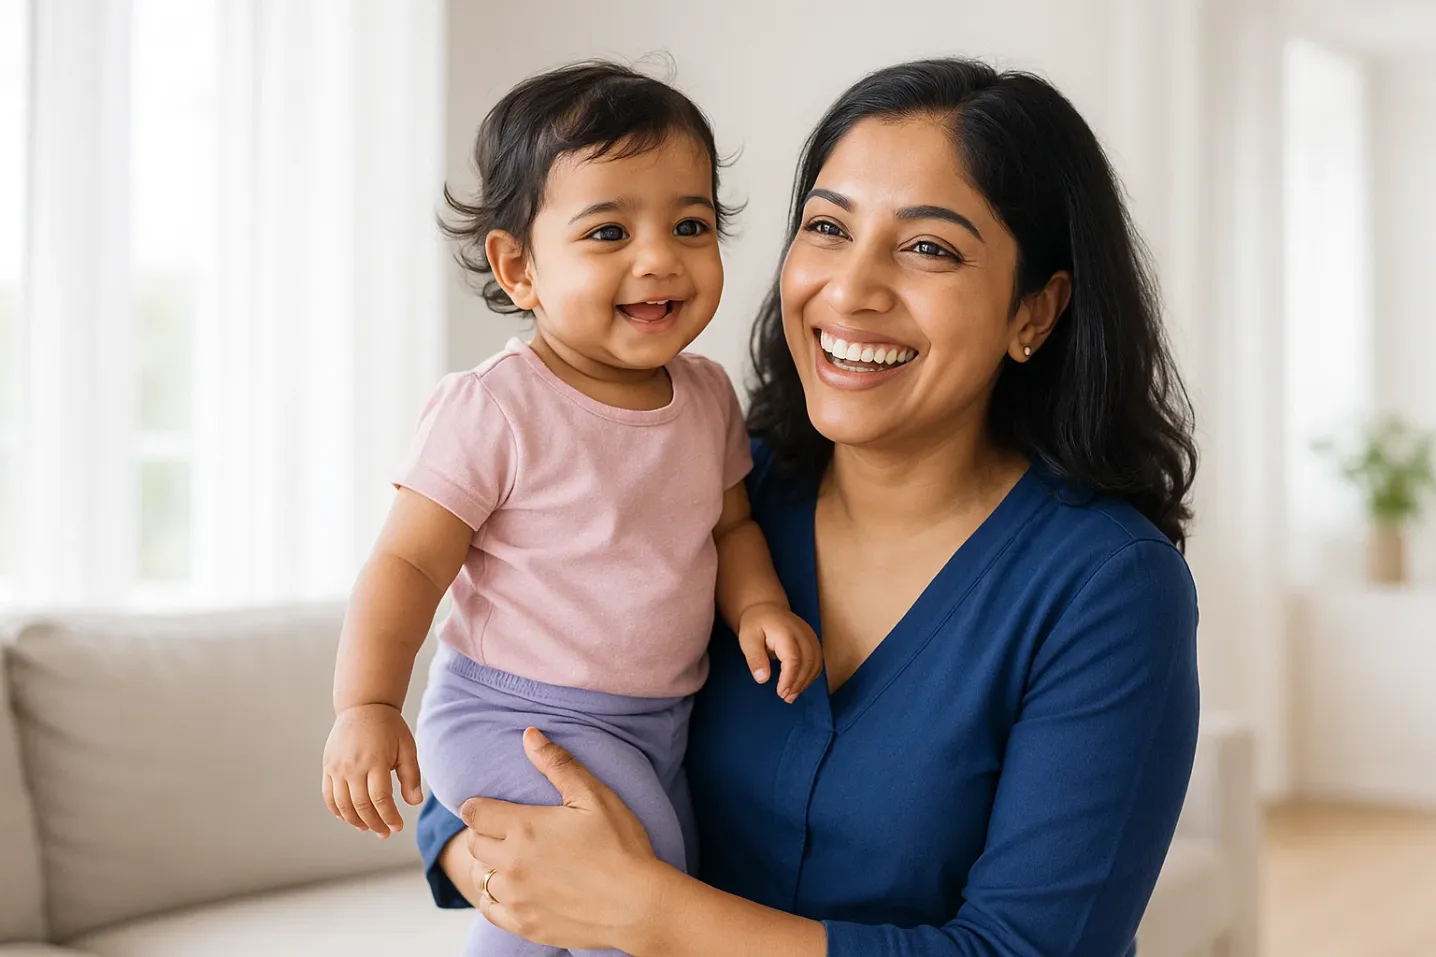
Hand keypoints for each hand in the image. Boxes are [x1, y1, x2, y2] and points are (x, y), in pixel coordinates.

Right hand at [322, 703, 422, 837]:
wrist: (364, 707)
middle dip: (375, 824)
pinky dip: (337, 811)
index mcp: (376, 761)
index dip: (389, 818)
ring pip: (343, 805)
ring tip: (369, 828)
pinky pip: (329, 796)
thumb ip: (411, 776)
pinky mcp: (328, 767)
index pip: (381, 800)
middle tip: (385, 833)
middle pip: (362, 806)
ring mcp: (337, 767)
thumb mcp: (407, 748)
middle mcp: (353, 766)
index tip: (398, 827)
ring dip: (355, 821)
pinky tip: (349, 818)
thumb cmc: (390, 728)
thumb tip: (414, 803)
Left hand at [461, 728, 667, 951]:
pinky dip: (493, 897)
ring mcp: (516, 899)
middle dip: (483, 833)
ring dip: (489, 865)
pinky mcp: (525, 925)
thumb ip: (558, 764)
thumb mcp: (594, 796)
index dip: (478, 806)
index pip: (475, 812)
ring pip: (480, 877)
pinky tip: (512, 889)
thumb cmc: (621, 847)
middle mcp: (512, 864)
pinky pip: (489, 909)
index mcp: (524, 828)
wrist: (639, 905)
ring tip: (509, 859)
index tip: (488, 806)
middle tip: (504, 829)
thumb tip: (529, 735)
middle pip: (474, 844)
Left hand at [737, 601, 822, 701]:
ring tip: (791, 695)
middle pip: (808, 663)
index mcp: (786, 633)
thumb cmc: (755, 624)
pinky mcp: (813, 641)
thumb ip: (755, 658)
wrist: (766, 609)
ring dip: (806, 682)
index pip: (793, 659)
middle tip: (785, 697)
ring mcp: (810, 637)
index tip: (781, 692)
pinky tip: (800, 685)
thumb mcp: (747, 639)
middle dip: (798, 683)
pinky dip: (811, 676)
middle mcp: (802, 634)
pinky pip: (818, 661)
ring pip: (816, 663)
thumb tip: (762, 679)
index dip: (789, 679)